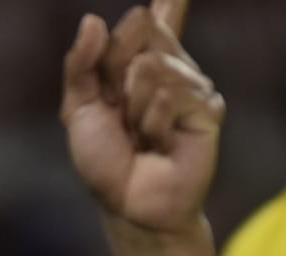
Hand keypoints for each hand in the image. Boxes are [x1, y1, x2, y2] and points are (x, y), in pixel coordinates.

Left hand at [60, 1, 222, 234]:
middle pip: (140, 26)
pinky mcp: (208, 109)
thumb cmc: (106, 162)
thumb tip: (93, 20)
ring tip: (142, 138)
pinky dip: (153, 125)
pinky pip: (169, 97)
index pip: (150, 19)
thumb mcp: (78, 110)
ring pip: (152, 66)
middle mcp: (170, 67)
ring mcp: (192, 86)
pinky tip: (161, 146)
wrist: (128, 205)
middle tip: (118, 111)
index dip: (167, 1)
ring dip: (133, 109)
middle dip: (113, 69)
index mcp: (137, 63)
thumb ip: (81, 64)